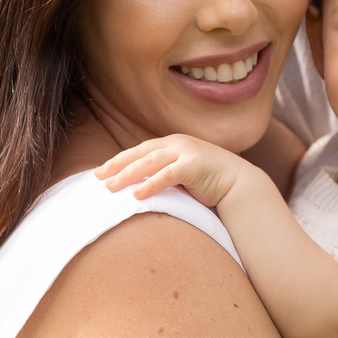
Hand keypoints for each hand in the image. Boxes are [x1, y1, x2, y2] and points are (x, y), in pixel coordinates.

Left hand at [97, 134, 239, 207]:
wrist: (240, 184)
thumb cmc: (209, 182)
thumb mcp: (181, 175)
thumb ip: (162, 174)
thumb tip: (136, 186)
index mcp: (172, 144)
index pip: (139, 151)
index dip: (119, 160)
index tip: (101, 172)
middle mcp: (177, 144)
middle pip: (139, 154)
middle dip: (117, 165)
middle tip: (98, 178)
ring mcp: (186, 152)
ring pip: (149, 163)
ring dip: (127, 175)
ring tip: (111, 187)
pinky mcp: (194, 165)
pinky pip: (167, 175)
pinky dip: (150, 184)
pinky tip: (136, 194)